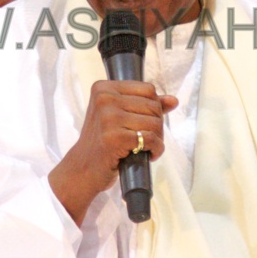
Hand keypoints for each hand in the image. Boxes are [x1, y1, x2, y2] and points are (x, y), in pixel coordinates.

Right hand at [49, 80, 176, 224]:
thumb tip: (173, 100)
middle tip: (146, 139)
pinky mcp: (115, 137)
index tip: (144, 122)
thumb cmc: (102, 142)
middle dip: (157, 125)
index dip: (153, 107)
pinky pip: (150, 139)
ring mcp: (108, 117)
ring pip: (155, 123)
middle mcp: (104, 98)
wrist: (82, 169)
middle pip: (153, 106)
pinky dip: (156, 149)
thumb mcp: (119, 116)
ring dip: (157, 139)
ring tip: (146, 147)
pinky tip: (148, 154)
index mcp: (104, 88)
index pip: (148, 89)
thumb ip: (145, 105)